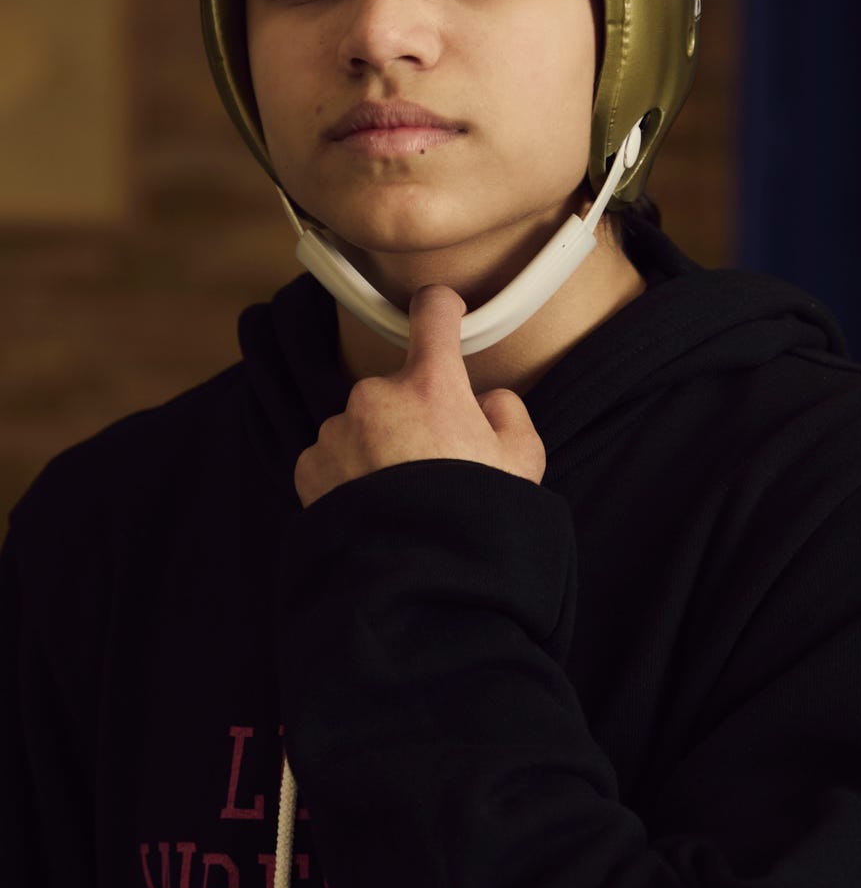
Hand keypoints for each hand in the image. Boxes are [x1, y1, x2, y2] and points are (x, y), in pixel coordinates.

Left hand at [294, 285, 545, 505]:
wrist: (422, 579)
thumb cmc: (476, 519)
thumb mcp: (523, 461)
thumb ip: (507, 412)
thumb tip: (483, 401)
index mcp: (431, 385)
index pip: (433, 314)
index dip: (442, 308)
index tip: (443, 311)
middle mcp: (377, 396)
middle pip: (399, 389)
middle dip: (414, 416)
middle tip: (436, 465)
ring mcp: (338, 430)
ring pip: (363, 425)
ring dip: (379, 448)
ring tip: (404, 498)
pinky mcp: (310, 466)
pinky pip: (333, 458)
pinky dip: (349, 477)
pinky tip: (374, 509)